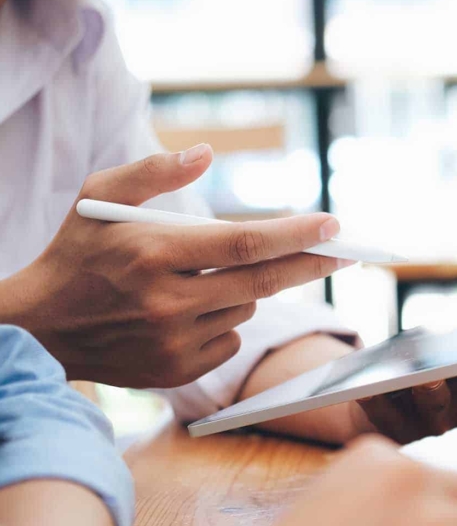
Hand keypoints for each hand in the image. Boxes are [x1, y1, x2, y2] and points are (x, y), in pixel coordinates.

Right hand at [0, 145, 351, 387]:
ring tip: (204, 277)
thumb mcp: (98, 198)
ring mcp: (174, 343)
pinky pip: (230, 341)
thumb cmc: (76, 254)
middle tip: (346, 252)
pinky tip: (190, 311)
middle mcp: (167, 302)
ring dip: (245, 287)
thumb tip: (207, 153)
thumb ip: (152, 171)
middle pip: (262, 281)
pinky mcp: (176, 372)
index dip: (295, 234)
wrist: (40, 329)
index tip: (334, 225)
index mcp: (153, 253)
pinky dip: (225, 320)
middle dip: (310, 265)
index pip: (243, 242)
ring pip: (245, 308)